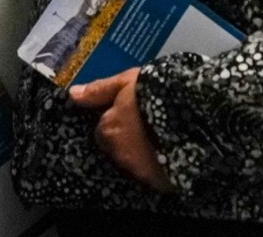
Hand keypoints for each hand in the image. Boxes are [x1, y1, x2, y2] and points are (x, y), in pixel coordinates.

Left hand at [69, 68, 173, 192]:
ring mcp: (139, 170)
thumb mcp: (126, 82)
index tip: (130, 117)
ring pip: (134, 163)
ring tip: (160, 140)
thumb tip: (72, 94)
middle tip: (146, 129)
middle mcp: (119, 153)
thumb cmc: (155, 92)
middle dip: (128, 141)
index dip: (116, 124)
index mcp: (108, 129)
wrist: (191, 111)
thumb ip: (98, 90)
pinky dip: (157, 167)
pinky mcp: (158, 181)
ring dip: (142, 154)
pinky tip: (168, 155)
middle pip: (117, 150)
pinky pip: (153, 176)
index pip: (103, 131)